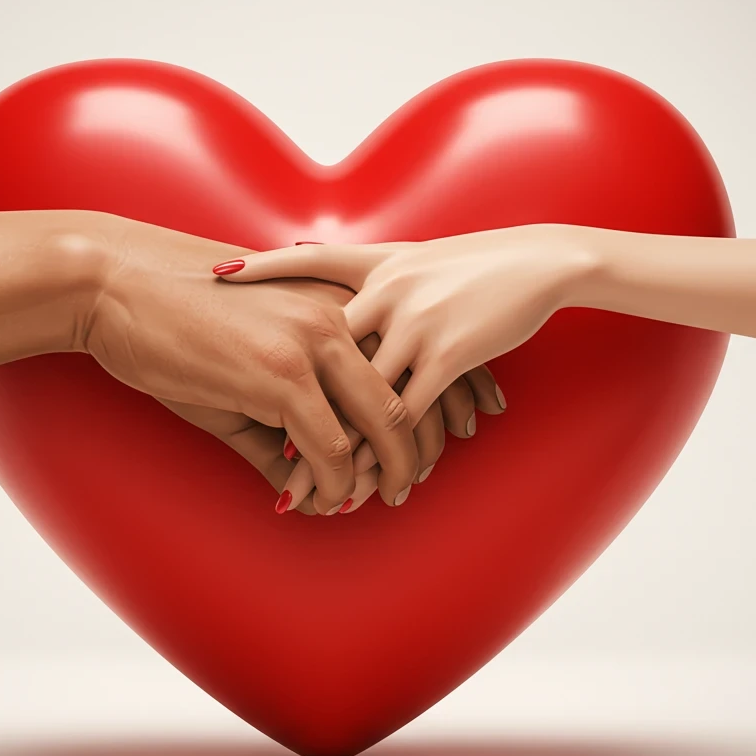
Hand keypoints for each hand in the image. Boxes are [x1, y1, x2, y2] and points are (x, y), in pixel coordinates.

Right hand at [156, 278, 504, 514]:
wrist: (118, 288)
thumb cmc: (180, 321)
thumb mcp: (250, 356)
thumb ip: (289, 410)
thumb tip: (306, 475)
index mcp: (340, 299)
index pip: (418, 350)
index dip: (450, 395)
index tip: (462, 430)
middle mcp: (339, 315)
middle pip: (415, 391)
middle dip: (425, 446)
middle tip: (417, 480)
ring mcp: (313, 343)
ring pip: (382, 424)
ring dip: (385, 473)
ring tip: (381, 498)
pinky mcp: (279, 375)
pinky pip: (330, 448)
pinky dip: (336, 484)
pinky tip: (324, 501)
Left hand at [213, 225, 591, 481]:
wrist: (541, 261)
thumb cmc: (476, 265)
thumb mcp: (415, 260)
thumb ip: (366, 275)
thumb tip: (312, 270)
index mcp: (371, 267)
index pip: (301, 265)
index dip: (258, 272)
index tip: (214, 280)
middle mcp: (383, 291)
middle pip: (321, 355)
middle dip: (292, 405)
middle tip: (260, 438)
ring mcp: (413, 322)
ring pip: (360, 399)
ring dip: (345, 454)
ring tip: (325, 495)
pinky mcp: (448, 352)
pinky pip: (406, 414)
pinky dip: (391, 456)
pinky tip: (387, 485)